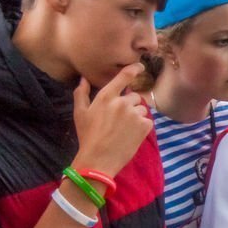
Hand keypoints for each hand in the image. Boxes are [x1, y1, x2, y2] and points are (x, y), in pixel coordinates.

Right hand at [72, 63, 153, 178]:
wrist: (98, 160)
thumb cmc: (87, 136)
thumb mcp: (79, 113)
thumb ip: (81, 93)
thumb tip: (83, 78)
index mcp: (106, 96)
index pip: (124, 77)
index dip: (134, 69)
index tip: (140, 67)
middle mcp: (122, 102)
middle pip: (134, 96)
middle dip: (129, 105)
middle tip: (120, 119)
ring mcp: (134, 113)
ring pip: (141, 109)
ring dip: (136, 116)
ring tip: (124, 129)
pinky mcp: (144, 126)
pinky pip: (148, 120)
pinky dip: (142, 127)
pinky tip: (131, 135)